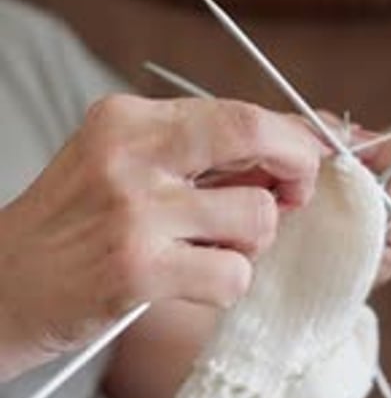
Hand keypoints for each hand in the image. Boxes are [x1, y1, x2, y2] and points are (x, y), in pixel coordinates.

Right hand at [0, 94, 325, 379]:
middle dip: (297, 167)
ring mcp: (135, 211)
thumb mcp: (119, 167)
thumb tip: (290, 155)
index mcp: (126, 118)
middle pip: (255, 135)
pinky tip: (187, 284)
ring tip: (206, 253)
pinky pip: (232, 276)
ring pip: (256, 218)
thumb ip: (195, 156)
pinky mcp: (138, 270)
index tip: (314, 157)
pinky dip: (226, 285)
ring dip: (249, 245)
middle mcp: (131, 153)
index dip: (293, 136)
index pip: (237, 111)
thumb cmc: (69, 230)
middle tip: (291, 197)